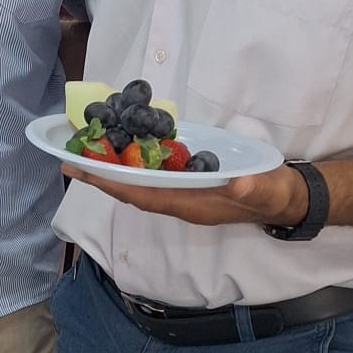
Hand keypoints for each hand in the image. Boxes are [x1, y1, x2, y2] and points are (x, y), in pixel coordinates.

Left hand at [61, 162, 308, 227]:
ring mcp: (183, 193)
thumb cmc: (272, 193)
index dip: (112, 184)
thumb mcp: (265, 189)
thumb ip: (252, 188)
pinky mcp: (189, 182)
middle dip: (101, 177)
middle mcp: (180, 201)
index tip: (83, 172)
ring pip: (140, 184)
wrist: (284, 198)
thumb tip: (236, 184)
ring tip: (86, 153)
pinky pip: (154, 175)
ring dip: (114, 170)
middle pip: (132, 191)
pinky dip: (135, 163)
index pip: (143, 195)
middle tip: (68, 159)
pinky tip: (125, 147)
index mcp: (191, 204)